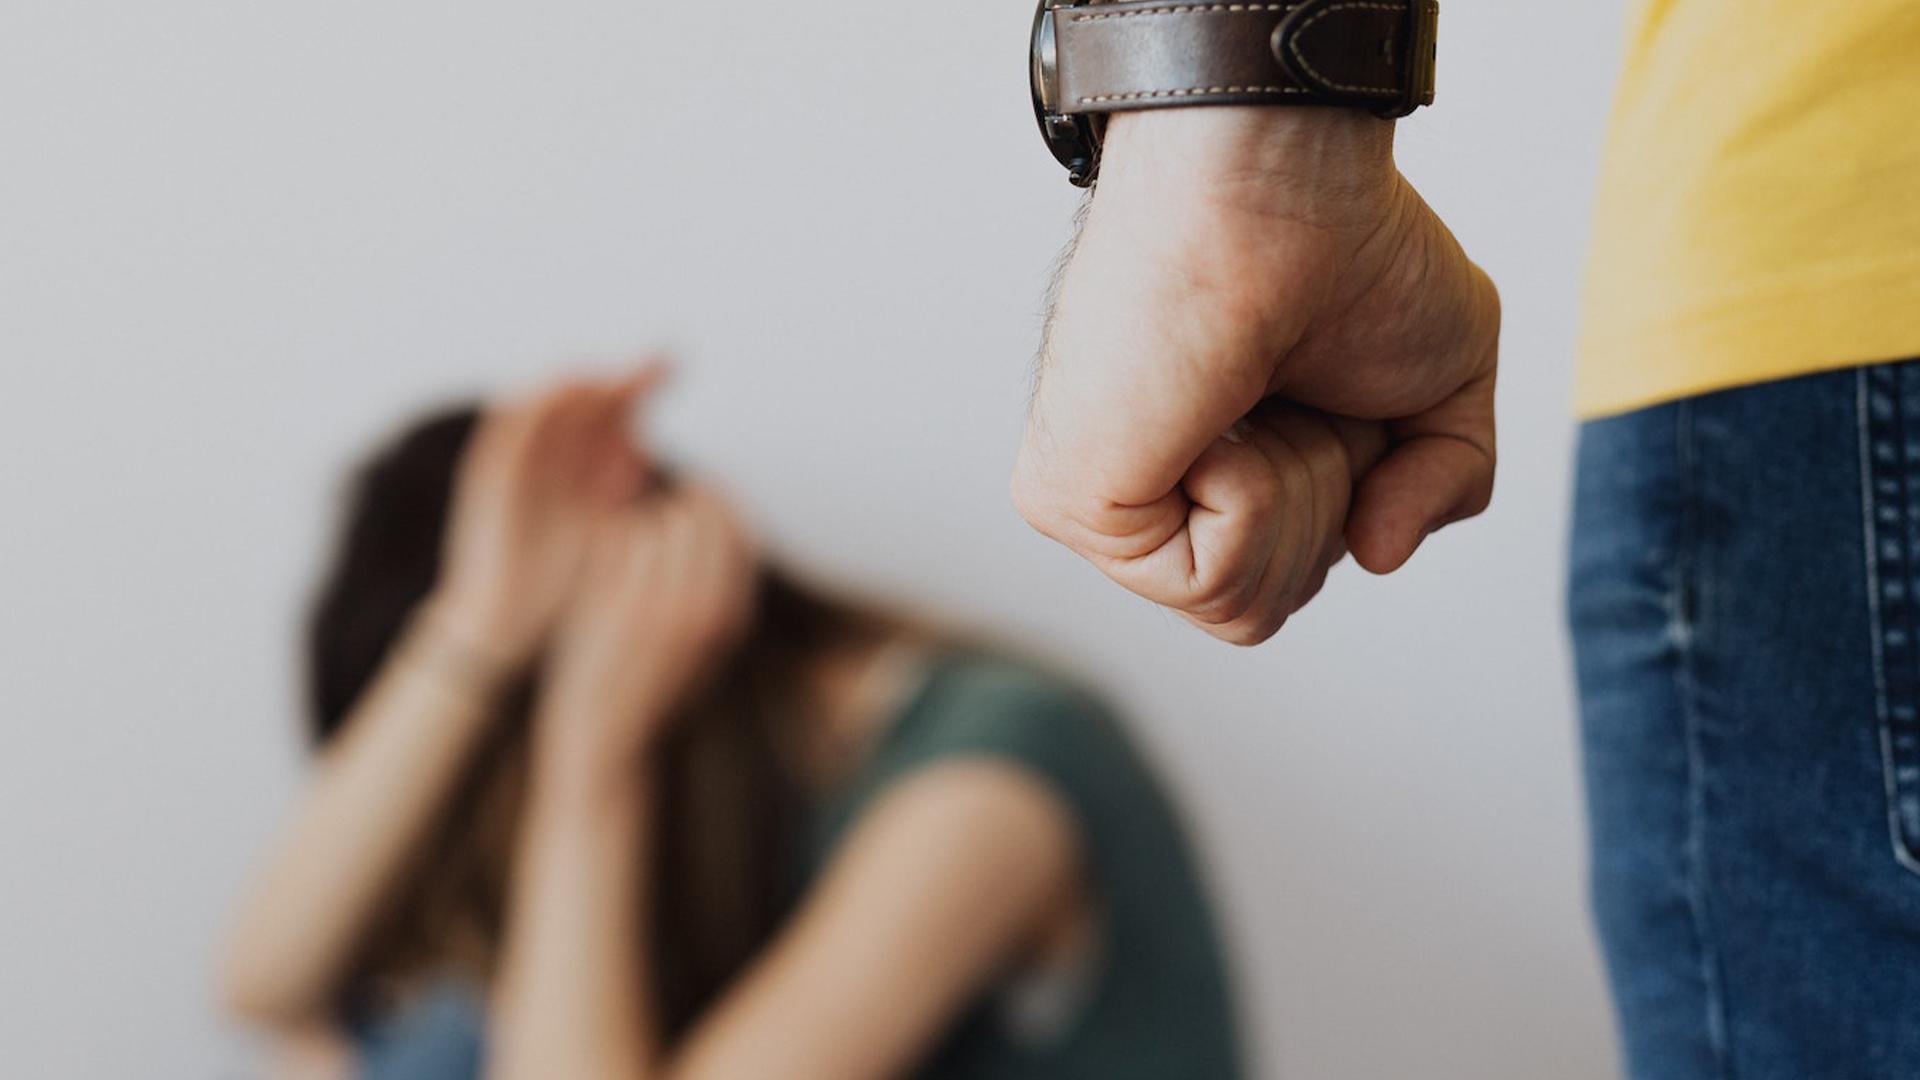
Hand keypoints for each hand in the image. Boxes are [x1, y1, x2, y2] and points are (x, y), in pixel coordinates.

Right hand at [430, 365, 665, 667]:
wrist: (509, 624)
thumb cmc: (559, 582)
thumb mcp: (601, 528)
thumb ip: (616, 487)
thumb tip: (642, 447)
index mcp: (572, 468)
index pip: (606, 413)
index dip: (637, 387)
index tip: (673, 369)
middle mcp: (541, 458)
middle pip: (580, 401)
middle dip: (618, 378)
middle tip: (656, 363)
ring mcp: (511, 465)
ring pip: (541, 405)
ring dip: (578, 383)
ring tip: (616, 373)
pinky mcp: (486, 479)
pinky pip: (504, 431)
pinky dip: (531, 407)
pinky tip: (565, 389)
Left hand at [534, 484, 757, 777]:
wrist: (609, 741)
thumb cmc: (656, 688)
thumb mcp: (710, 646)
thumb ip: (722, 590)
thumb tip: (720, 517)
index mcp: (734, 616)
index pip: (739, 527)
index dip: (714, 503)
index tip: (693, 501)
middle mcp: (704, 607)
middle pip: (698, 513)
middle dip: (675, 512)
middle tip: (654, 534)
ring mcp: (660, 604)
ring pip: (656, 520)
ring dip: (640, 529)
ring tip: (629, 566)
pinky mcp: (614, 604)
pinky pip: (619, 540)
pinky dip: (610, 547)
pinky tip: (606, 577)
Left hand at [1012, 108, 1498, 643]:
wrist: (1282, 184)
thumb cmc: (1351, 251)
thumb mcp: (1444, 387)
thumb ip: (1442, 487)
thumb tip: (1376, 557)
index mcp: (1214, 463)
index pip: (1295, 571)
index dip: (1355, 491)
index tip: (1330, 384)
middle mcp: (1148, 484)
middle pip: (1276, 602)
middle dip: (1329, 499)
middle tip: (1294, 383)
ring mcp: (1103, 499)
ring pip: (1247, 609)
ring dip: (1298, 493)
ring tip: (1257, 391)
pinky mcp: (1069, 503)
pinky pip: (1212, 586)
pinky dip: (1254, 495)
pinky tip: (1214, 411)